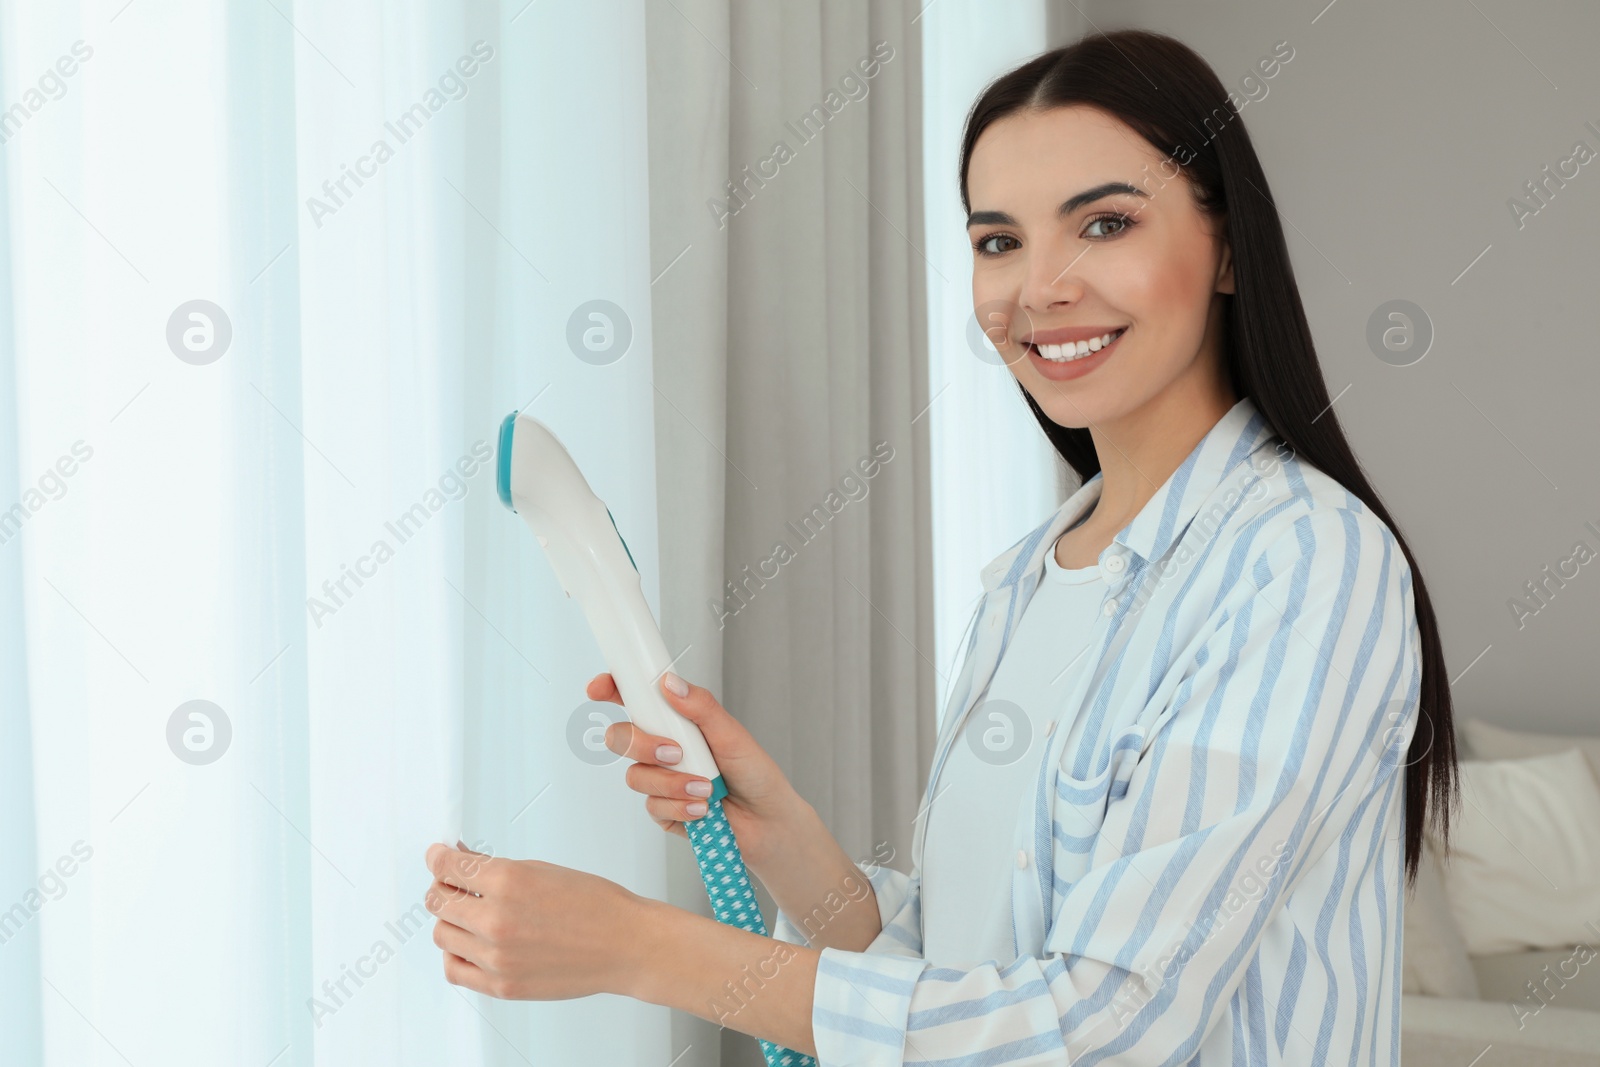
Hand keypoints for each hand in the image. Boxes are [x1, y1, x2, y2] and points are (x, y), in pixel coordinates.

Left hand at [424, 841, 643, 1000]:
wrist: (624, 944)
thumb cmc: (595, 905)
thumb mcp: (542, 869)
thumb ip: (495, 868)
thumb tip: (463, 860)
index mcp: (508, 881)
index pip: (447, 866)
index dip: (438, 857)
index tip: (438, 856)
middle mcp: (496, 919)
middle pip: (437, 901)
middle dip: (443, 887)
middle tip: (453, 884)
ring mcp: (496, 956)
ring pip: (442, 935)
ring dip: (450, 921)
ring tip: (470, 915)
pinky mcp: (501, 985)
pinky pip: (454, 970)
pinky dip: (455, 955)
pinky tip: (470, 945)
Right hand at [591, 669, 807, 873]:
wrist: (768, 822)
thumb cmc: (754, 773)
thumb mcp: (732, 734)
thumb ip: (701, 708)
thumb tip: (670, 682)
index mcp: (677, 721)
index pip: (634, 700)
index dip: (611, 689)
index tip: (600, 688)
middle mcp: (662, 748)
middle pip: (621, 737)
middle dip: (642, 745)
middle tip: (675, 753)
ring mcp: (659, 780)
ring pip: (635, 776)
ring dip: (671, 783)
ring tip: (706, 789)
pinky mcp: (662, 810)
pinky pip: (651, 805)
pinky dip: (679, 806)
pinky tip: (702, 808)